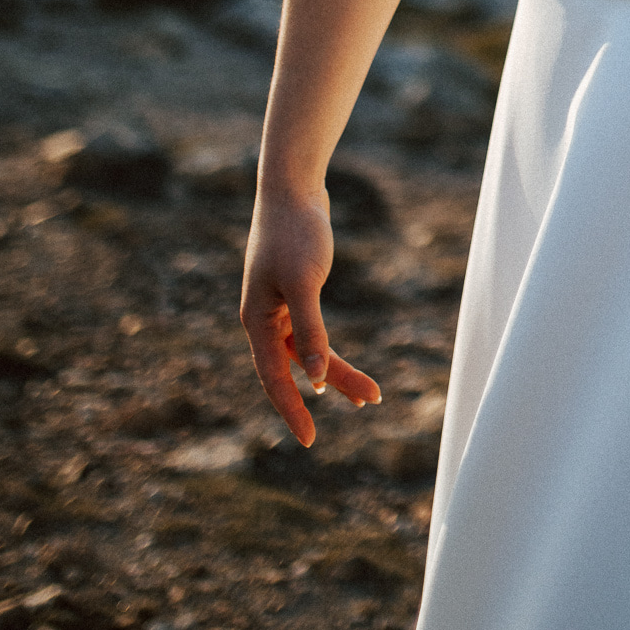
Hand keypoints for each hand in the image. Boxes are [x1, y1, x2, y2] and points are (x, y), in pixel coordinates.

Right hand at [240, 190, 381, 446]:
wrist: (292, 187)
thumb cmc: (294, 231)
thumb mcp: (304, 282)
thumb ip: (308, 330)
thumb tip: (315, 378)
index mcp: (257, 321)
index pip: (274, 379)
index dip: (292, 411)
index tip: (309, 441)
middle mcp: (264, 319)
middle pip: (296, 368)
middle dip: (331, 389)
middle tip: (368, 404)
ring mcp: (278, 307)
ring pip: (307, 353)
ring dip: (338, 371)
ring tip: (371, 395)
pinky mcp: (295, 293)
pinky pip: (310, 334)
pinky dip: (328, 349)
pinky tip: (340, 365)